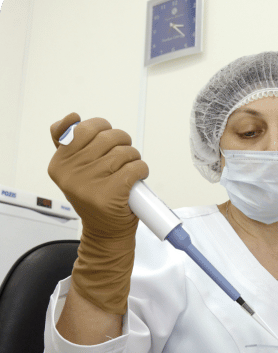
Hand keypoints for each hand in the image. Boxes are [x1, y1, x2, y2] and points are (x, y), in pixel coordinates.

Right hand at [49, 113, 148, 313]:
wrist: (106, 233)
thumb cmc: (96, 199)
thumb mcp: (75, 172)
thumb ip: (70, 145)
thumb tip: (71, 118)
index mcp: (59, 164)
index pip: (81, 128)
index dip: (100, 126)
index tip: (105, 135)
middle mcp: (71, 173)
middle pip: (107, 137)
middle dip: (123, 141)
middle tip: (125, 154)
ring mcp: (90, 183)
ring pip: (124, 152)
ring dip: (134, 158)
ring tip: (130, 169)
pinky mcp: (110, 193)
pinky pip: (135, 167)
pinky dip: (142, 170)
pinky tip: (137, 178)